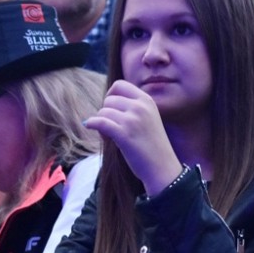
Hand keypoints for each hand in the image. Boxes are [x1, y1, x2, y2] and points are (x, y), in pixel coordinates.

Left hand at [84, 80, 182, 194]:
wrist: (162, 168)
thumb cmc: (153, 146)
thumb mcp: (148, 119)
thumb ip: (132, 108)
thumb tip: (105, 103)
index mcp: (147, 100)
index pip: (120, 84)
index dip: (110, 95)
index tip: (110, 108)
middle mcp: (140, 107)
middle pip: (109, 99)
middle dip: (105, 112)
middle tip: (111, 126)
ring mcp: (133, 119)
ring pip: (103, 111)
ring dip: (101, 122)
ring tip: (109, 135)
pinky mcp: (124, 133)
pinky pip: (99, 122)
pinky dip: (92, 124)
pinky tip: (90, 127)